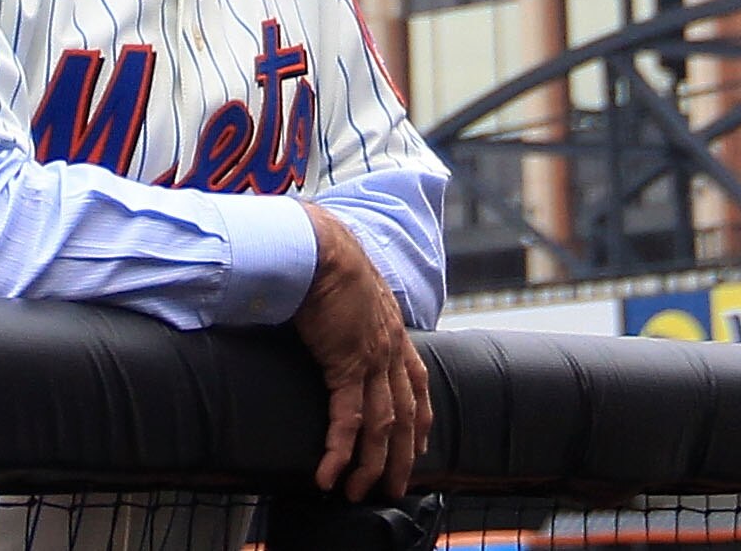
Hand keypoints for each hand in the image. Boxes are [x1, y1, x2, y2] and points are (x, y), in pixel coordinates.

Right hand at [289, 202, 430, 500]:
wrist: (319, 247)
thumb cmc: (326, 260)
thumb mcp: (352, 288)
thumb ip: (352, 310)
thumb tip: (337, 315)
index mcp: (394, 331)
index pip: (418, 383)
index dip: (421, 417)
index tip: (421, 444)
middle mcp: (390, 350)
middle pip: (406, 415)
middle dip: (403, 456)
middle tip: (396, 489)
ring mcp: (372, 359)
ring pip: (382, 426)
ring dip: (371, 465)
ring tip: (358, 492)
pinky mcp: (346, 365)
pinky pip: (347, 420)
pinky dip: (339, 451)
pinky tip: (328, 475)